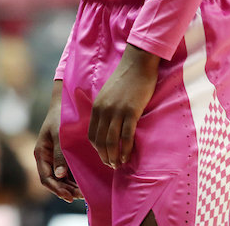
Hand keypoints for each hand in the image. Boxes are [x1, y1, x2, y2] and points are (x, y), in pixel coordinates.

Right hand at [34, 80, 81, 201]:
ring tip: (83, 192)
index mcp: (41, 154)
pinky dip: (74, 179)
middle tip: (80, 195)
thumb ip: (59, 155)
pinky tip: (83, 183)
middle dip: (65, 190)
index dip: (56, 189)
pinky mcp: (63, 155)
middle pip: (54, 181)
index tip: (68, 196)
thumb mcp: (58, 135)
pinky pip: (67, 172)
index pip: (45, 178)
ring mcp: (54, 157)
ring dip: (70, 186)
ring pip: (61, 178)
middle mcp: (47, 158)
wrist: (65, 103)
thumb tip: (59, 176)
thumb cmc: (60, 117)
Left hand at [88, 44, 158, 168]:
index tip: (104, 156)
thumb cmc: (126, 79)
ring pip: (112, 142)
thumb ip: (105, 108)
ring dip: (114, 157)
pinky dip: (126, 150)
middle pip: (100, 141)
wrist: (138, 63)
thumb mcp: (108, 93)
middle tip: (111, 166)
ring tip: (118, 165)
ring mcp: (117, 111)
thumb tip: (107, 125)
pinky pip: (126, 136)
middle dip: (104, 157)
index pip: (92, 134)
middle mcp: (104, 110)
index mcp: (97, 106)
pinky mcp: (131, 112)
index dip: (97, 149)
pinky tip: (128, 157)